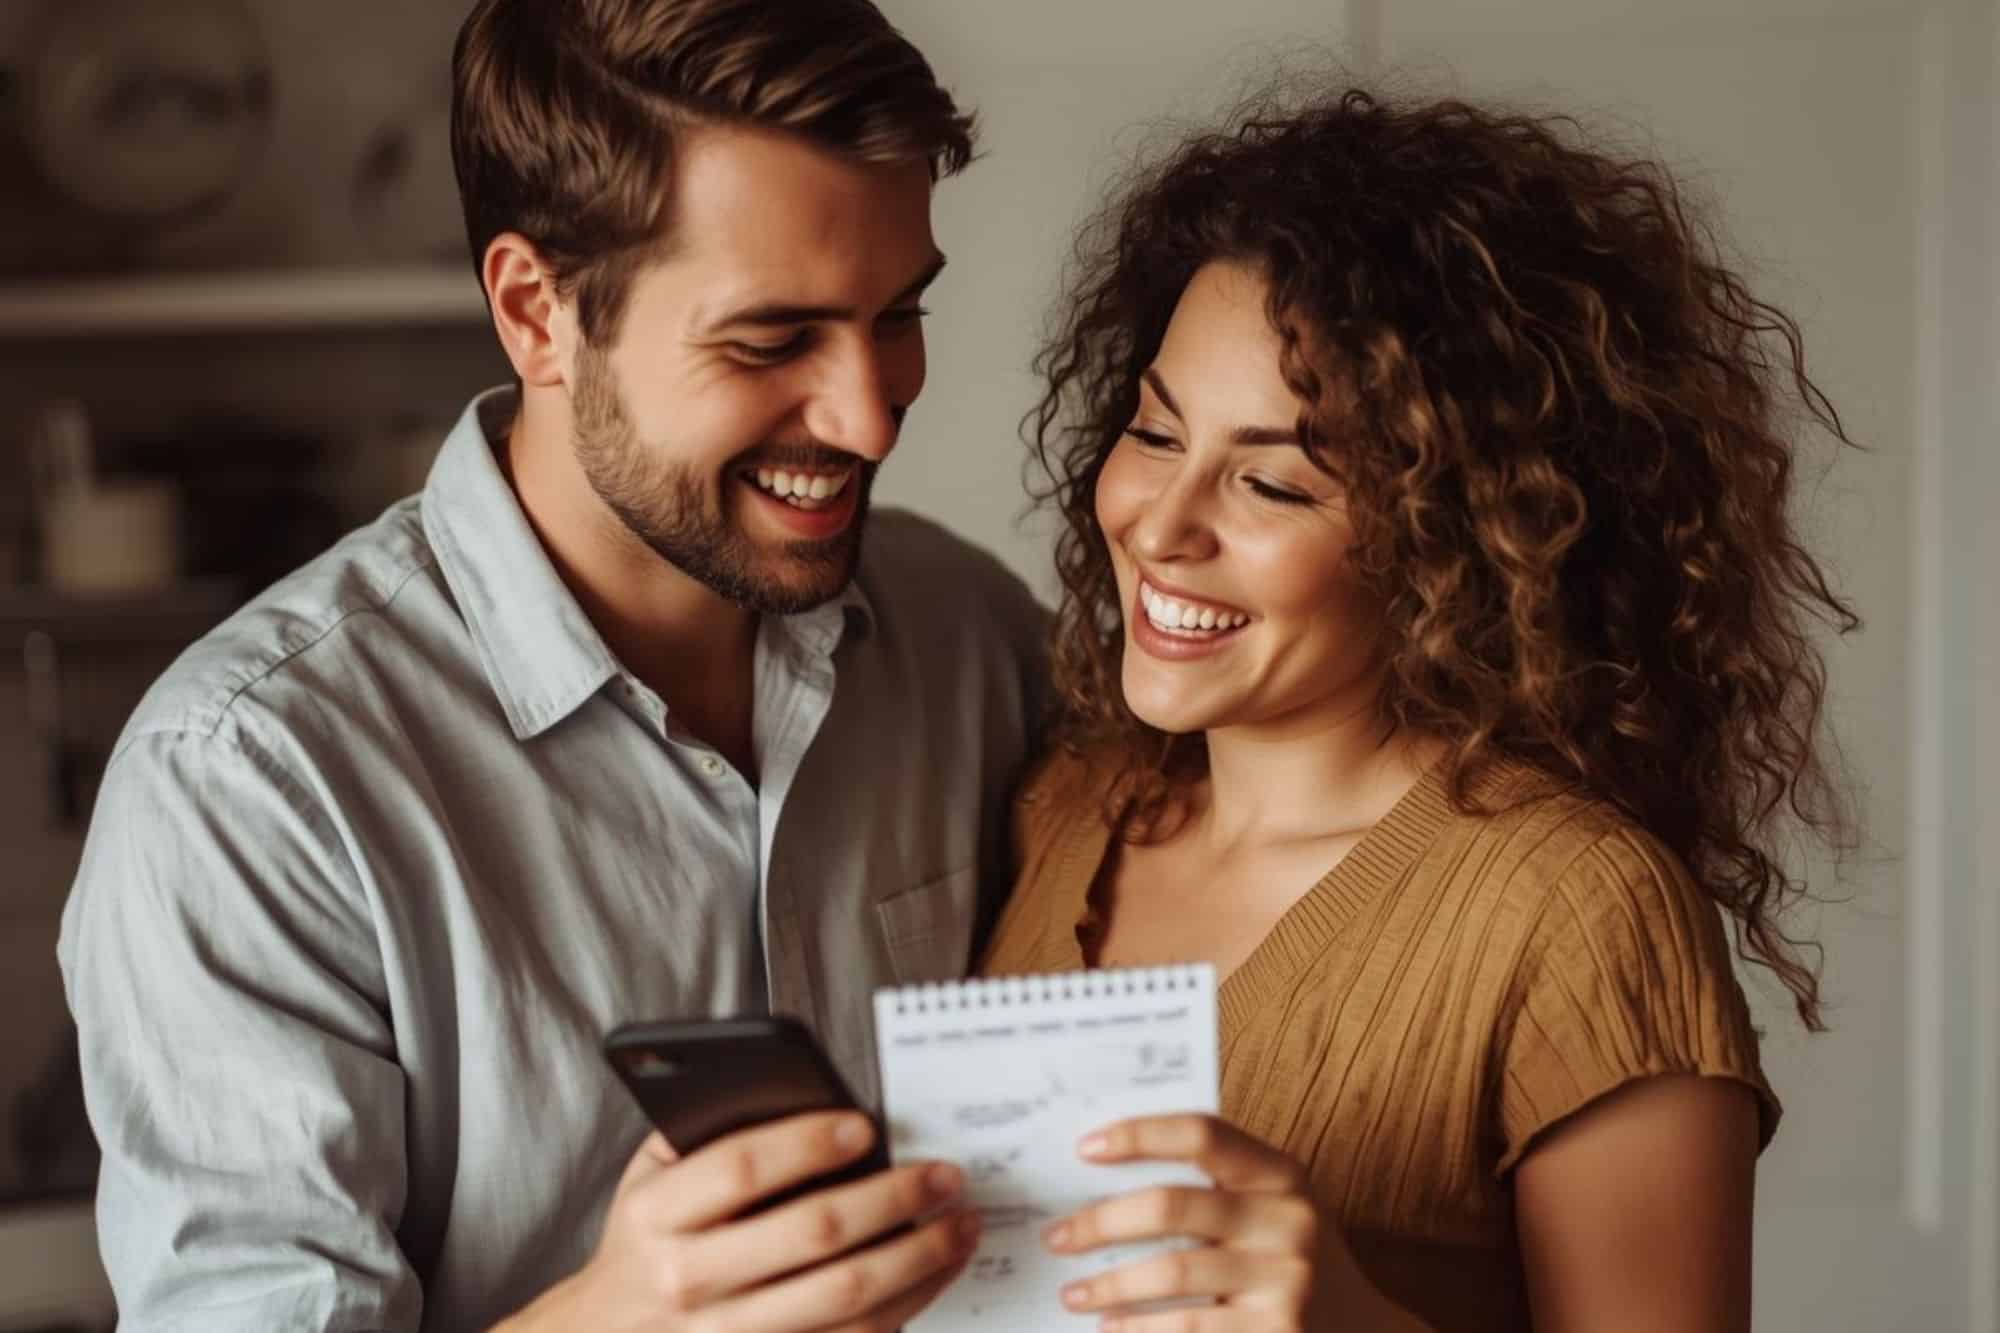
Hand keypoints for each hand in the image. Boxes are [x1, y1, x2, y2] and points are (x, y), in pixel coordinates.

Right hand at [501, 1111, 980, 1332]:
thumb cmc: (646, 1241)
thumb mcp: (651, 1177)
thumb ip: (710, 1132)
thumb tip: (806, 1095)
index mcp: (656, 1217)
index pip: (740, 1169)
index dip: (807, 1143)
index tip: (866, 1125)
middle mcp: (688, 1281)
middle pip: (811, 1234)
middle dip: (892, 1198)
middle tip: (943, 1173)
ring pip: (845, 1298)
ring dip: (918, 1256)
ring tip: (961, 1222)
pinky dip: (909, 1303)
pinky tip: (937, 1269)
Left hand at [1041, 1113, 1332, 1331]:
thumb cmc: (1289, 1259)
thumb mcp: (1273, 1210)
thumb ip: (1213, 1186)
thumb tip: (1102, 1173)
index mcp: (1282, 1175)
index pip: (1203, 1133)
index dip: (1140, 1134)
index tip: (1085, 1147)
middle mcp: (1290, 1221)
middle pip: (1171, 1206)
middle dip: (1100, 1222)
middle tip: (1056, 1237)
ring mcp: (1287, 1281)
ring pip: (1171, 1273)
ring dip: (1108, 1285)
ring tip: (1073, 1293)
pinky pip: (1188, 1329)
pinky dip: (1139, 1329)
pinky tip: (1112, 1329)